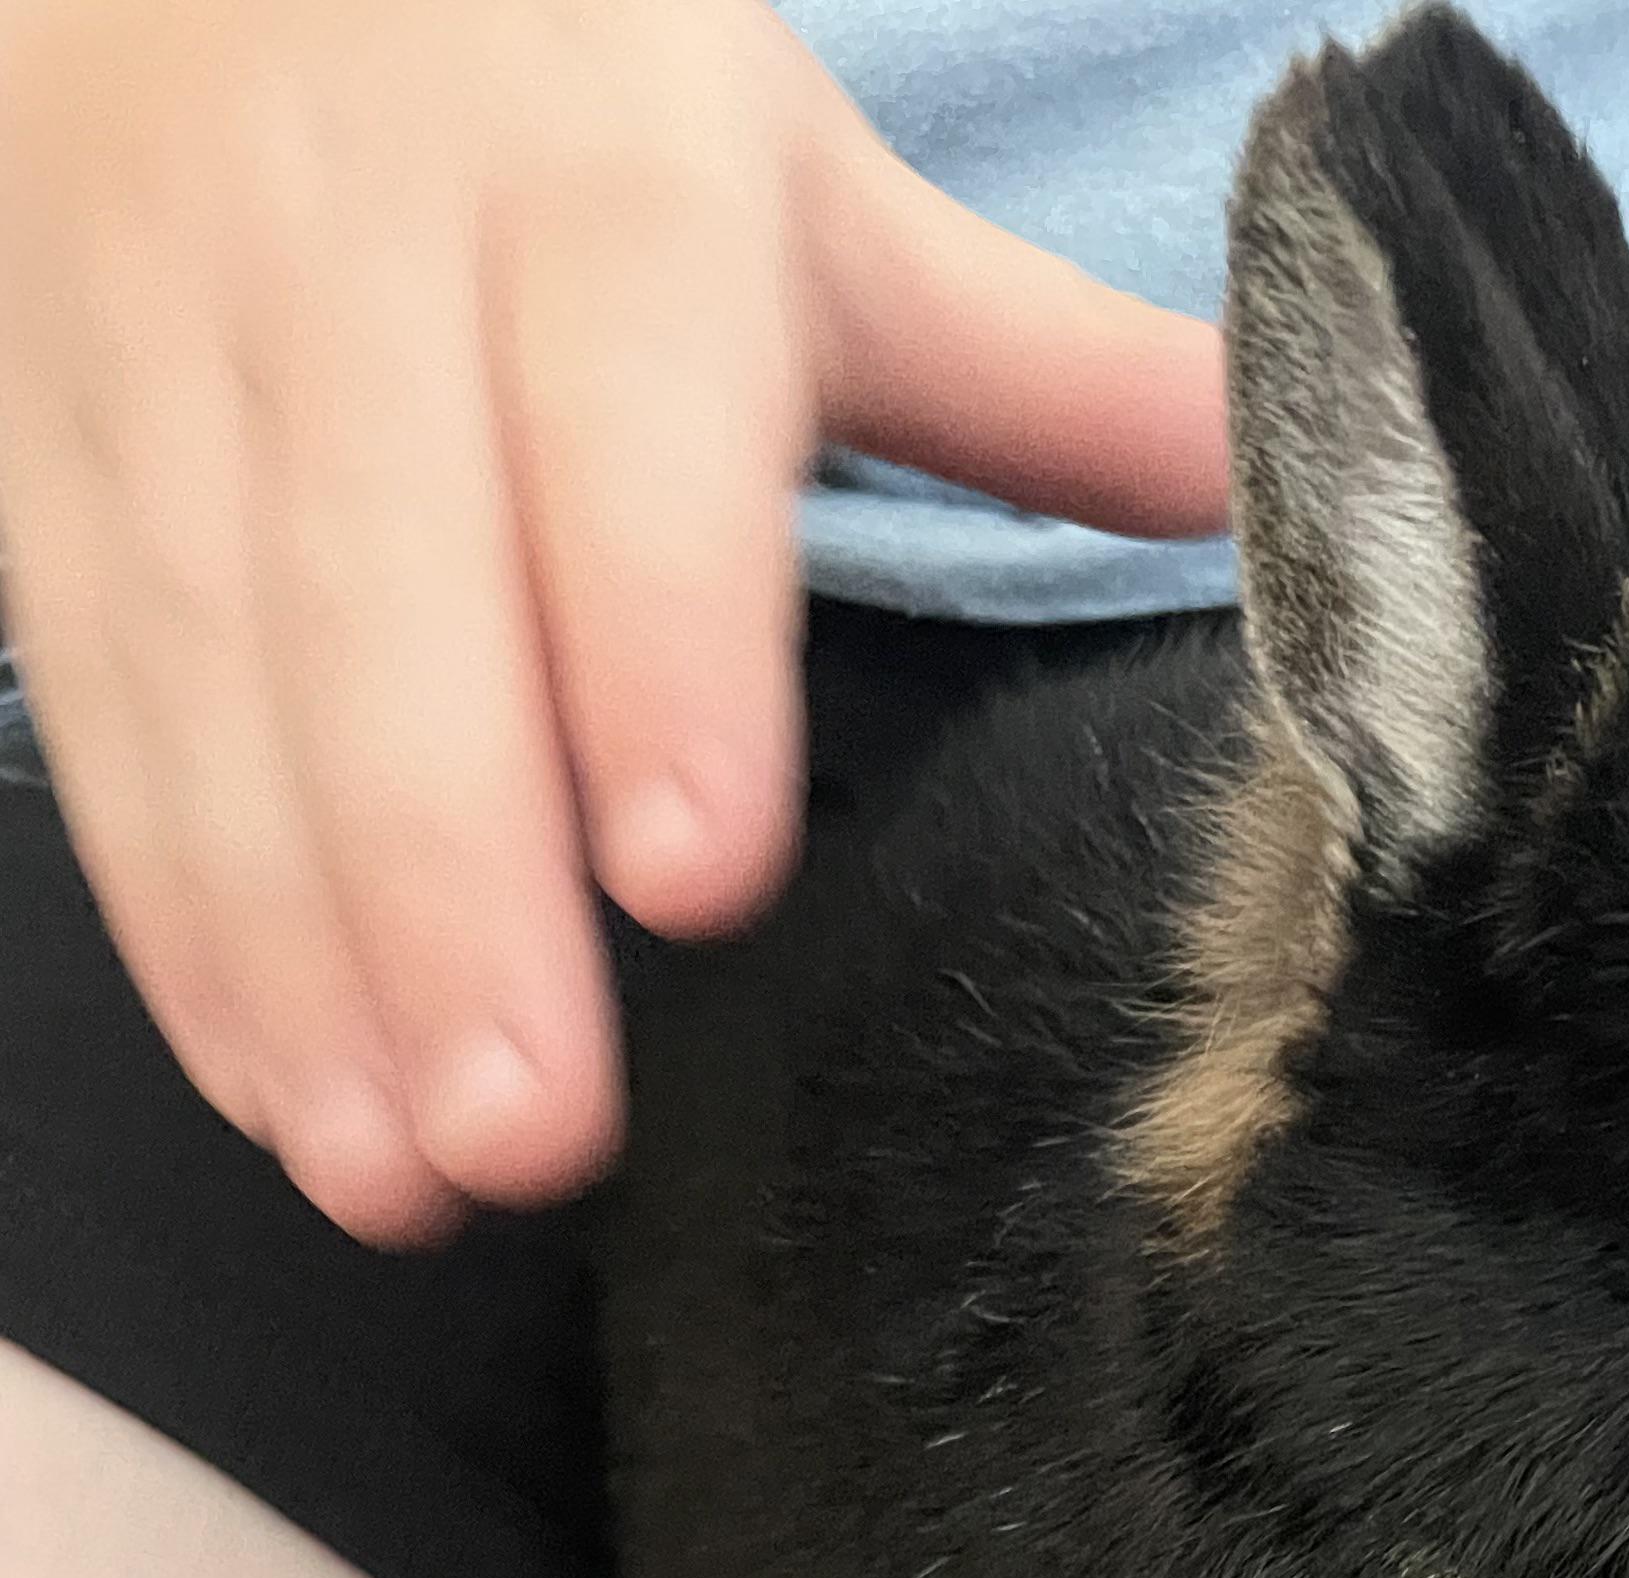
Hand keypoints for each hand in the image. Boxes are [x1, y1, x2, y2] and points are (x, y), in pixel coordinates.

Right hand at [0, 0, 1228, 1241]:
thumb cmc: (570, 107)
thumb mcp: (809, 190)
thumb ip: (1024, 369)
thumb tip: (1256, 480)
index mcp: (606, 186)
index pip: (626, 420)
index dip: (648, 644)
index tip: (688, 873)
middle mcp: (363, 250)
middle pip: (390, 593)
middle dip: (448, 888)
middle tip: (524, 1135)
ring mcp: (174, 343)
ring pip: (215, 669)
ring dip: (297, 948)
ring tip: (390, 1168)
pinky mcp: (43, 439)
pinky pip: (91, 689)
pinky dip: (171, 909)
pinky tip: (265, 1086)